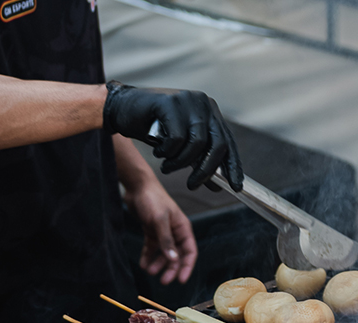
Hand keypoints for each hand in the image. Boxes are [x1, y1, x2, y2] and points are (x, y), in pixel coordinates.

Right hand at [102, 81, 243, 191]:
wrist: (121, 109)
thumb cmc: (152, 127)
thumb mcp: (181, 147)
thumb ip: (199, 161)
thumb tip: (217, 184)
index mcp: (210, 112)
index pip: (228, 142)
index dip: (233, 166)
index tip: (236, 186)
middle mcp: (203, 104)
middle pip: (217, 145)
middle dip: (205, 170)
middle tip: (193, 185)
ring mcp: (188, 101)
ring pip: (196, 144)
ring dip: (180, 162)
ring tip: (167, 166)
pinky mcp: (171, 103)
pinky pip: (176, 139)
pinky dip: (167, 152)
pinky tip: (158, 150)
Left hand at [123, 177, 197, 284]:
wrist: (137, 187)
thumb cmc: (153, 198)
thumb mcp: (159, 221)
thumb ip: (166, 241)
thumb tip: (173, 258)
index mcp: (182, 228)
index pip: (190, 252)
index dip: (187, 266)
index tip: (181, 279)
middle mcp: (174, 232)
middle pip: (176, 256)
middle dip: (170, 269)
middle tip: (164, 281)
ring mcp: (163, 232)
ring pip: (164, 254)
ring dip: (158, 264)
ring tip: (150, 271)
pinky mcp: (151, 231)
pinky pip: (152, 248)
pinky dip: (148, 256)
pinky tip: (143, 263)